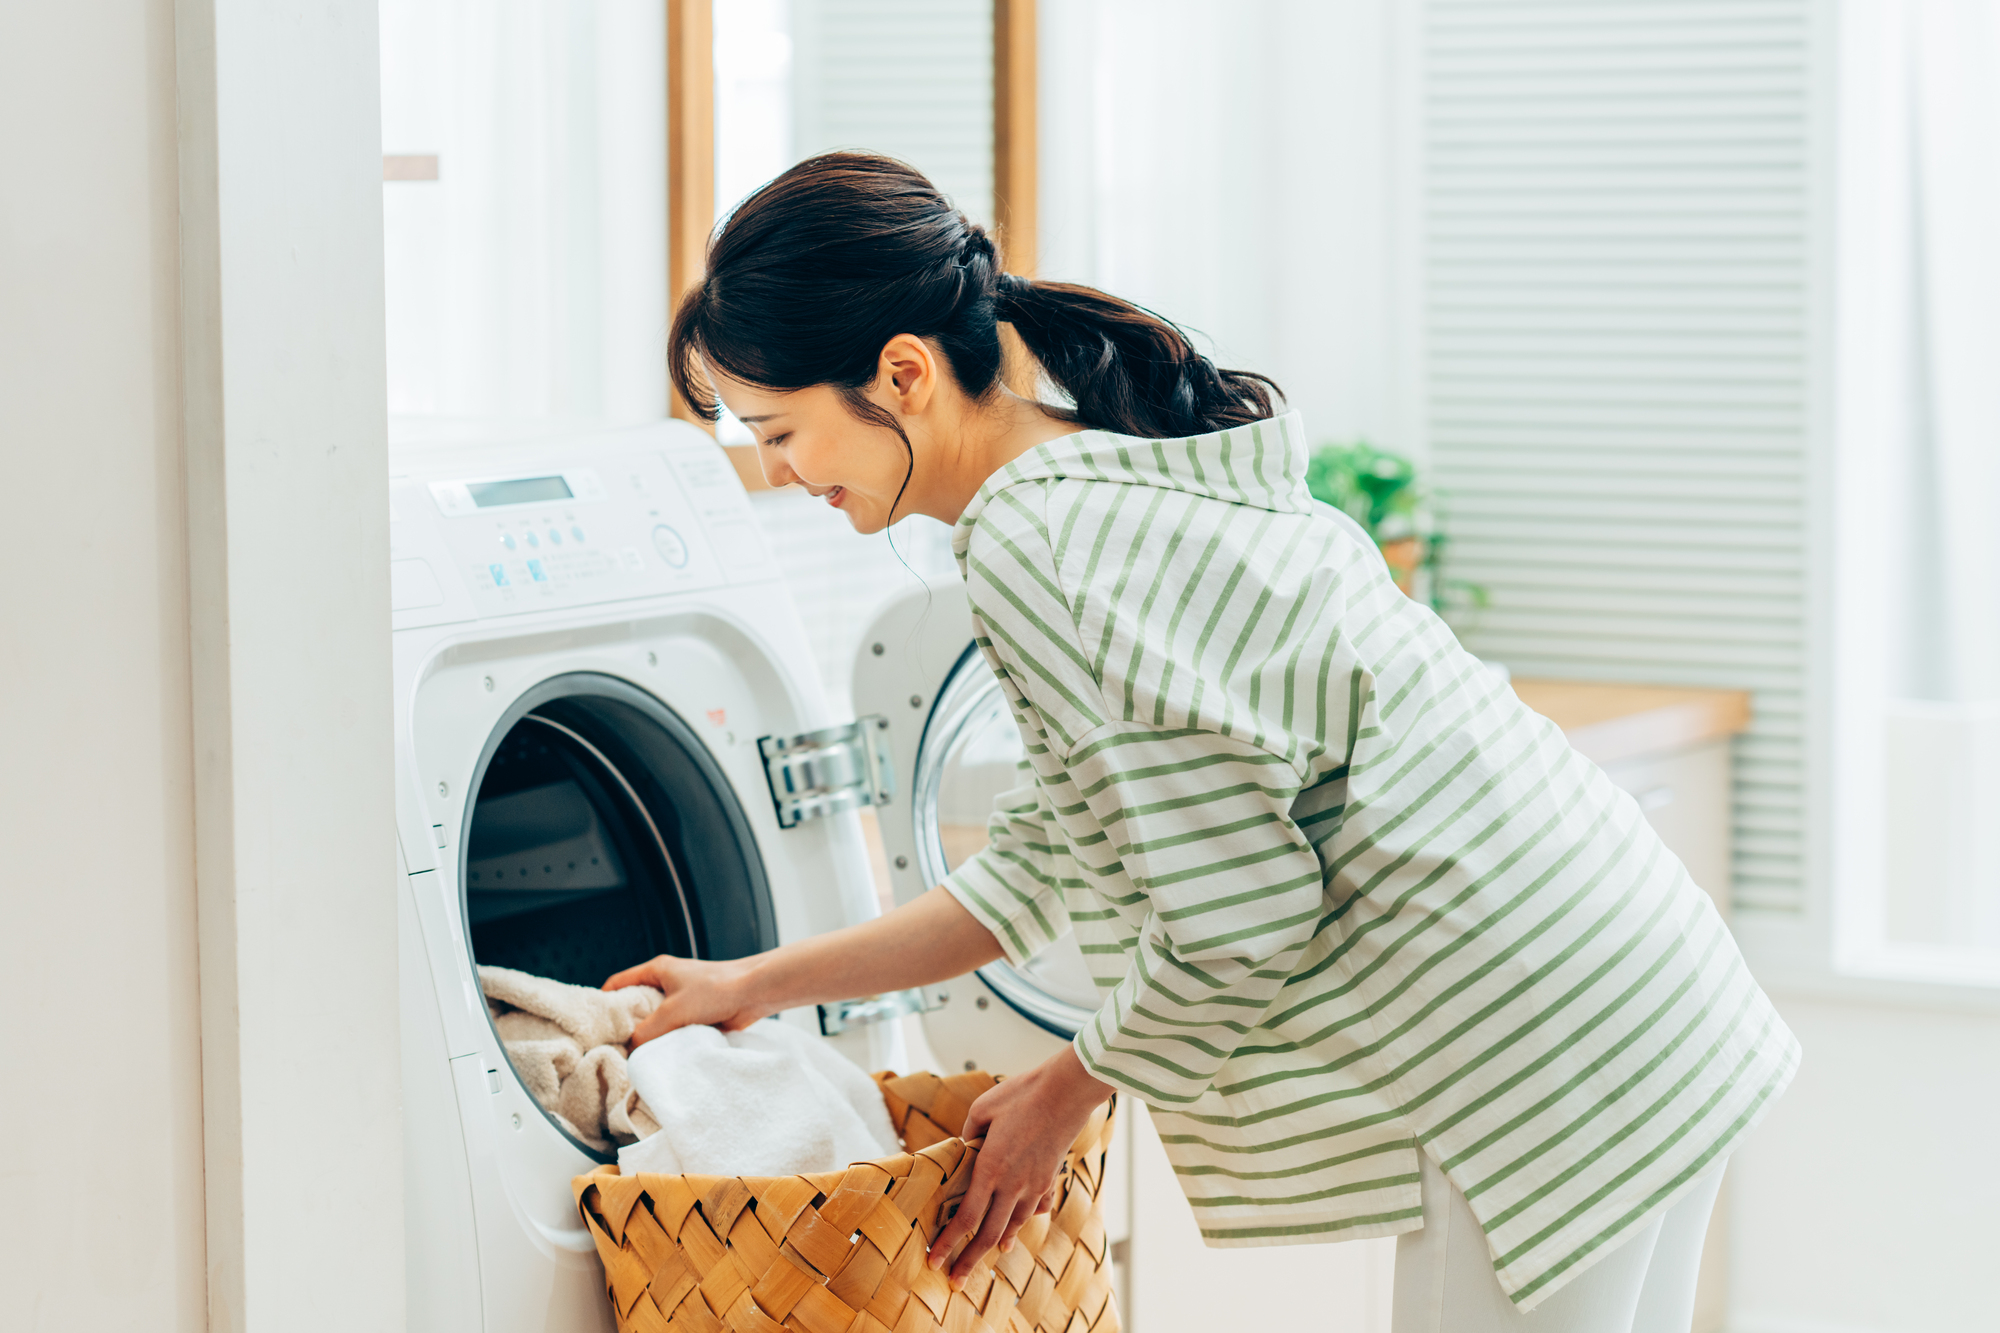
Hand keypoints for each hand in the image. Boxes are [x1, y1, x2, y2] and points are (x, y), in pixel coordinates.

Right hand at [604, 954, 766, 1048]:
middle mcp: (668, 982)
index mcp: (657, 970)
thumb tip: (632, 1049)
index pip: (619, 983)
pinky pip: (674, 1029)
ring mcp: (682, 998)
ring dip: (652, 1034)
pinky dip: (669, 1039)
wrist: (753, 993)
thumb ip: (647, 1031)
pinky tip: (664, 1052)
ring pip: (656, 1019)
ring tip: (640, 1052)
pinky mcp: (696, 1013)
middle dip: (628, 1024)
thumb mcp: (673, 1011)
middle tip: (617, 1044)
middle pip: (636, 1004)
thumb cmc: (717, 988)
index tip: (595, 1023)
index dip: (605, 1001)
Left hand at [927, 1047, 1112, 1288]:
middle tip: (955, 1280)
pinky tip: (1017, 1230)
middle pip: (989, 1234)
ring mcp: (1034, 1184)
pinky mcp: (1049, 1178)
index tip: (933, 1259)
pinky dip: (1022, 1223)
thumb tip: (963, 1148)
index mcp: (990, 1168)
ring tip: (985, 1257)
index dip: (948, 1243)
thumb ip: (968, 1134)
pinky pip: (1034, 1209)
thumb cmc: (1021, 1094)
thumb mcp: (982, 1108)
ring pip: (1013, 1225)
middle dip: (969, 1260)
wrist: (1066, 1091)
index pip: (966, 1218)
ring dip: (997, 1244)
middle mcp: (1013, 1184)